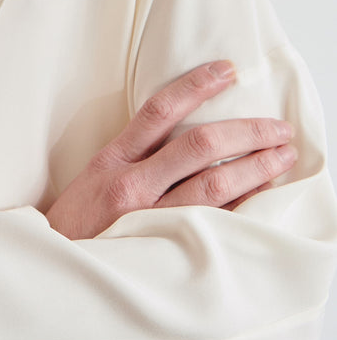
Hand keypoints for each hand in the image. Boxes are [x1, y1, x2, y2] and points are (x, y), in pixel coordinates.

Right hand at [45, 61, 296, 239]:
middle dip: (245, 132)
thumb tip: (187, 132)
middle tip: (278, 127)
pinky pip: (213, 221)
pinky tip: (262, 194)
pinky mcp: (164, 246)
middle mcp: (132, 184)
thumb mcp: (95, 176)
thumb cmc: (78, 223)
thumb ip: (134, 155)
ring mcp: (149, 217)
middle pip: (198, 145)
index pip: (160, 111)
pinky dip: (241, 204)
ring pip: (214, 185)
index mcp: (113, 159)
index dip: (196, 86)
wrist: (57, 269)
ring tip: (282, 156)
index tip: (228, 70)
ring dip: (255, 168)